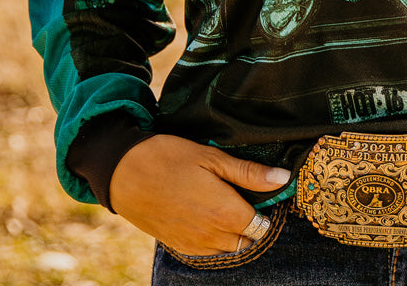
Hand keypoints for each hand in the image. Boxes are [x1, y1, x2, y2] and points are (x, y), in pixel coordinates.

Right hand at [108, 135, 291, 255]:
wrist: (123, 174)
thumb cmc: (168, 158)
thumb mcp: (211, 157)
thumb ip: (248, 173)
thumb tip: (283, 179)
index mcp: (224, 212)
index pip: (261, 225)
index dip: (264, 207)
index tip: (258, 190)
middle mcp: (211, 235)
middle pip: (247, 239)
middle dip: (250, 221)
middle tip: (241, 193)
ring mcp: (193, 244)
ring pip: (228, 247)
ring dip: (232, 230)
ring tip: (221, 200)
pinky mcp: (178, 245)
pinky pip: (208, 249)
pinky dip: (214, 236)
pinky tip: (205, 211)